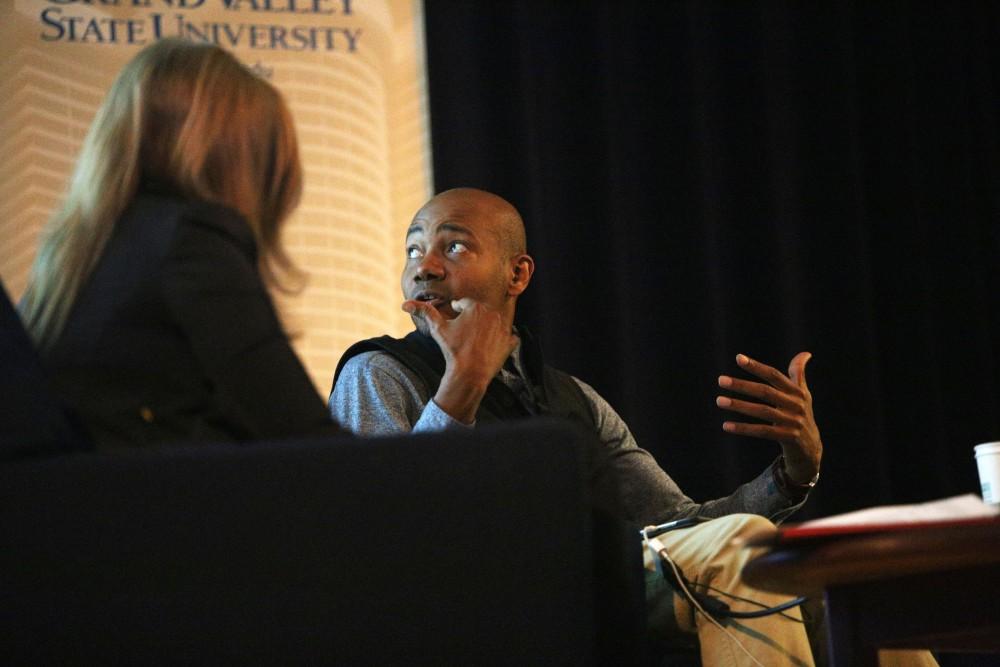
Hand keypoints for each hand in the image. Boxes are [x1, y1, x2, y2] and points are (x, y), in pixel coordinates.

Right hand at [402, 297, 516, 422]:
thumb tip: (405, 304)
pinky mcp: (511, 341)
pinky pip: (507, 337)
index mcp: (475, 306)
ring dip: (485, 329)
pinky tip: (489, 349)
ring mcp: (504, 327)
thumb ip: (424, 312)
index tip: (455, 328)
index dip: (457, 315)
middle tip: (464, 337)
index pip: (464, 304)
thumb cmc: (453, 350)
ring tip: (474, 343)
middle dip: (471, 321)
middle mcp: (493, 313)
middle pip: (479, 313)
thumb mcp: (438, 329)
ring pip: (492, 323)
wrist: (469, 374)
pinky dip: (500, 342)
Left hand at [716, 352, 821, 483]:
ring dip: (739, 406)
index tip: (738, 358)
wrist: (811, 448)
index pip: (774, 375)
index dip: (757, 366)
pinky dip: (744, 429)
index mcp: (797, 392)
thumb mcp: (803, 395)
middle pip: (765, 392)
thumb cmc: (801, 415)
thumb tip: (806, 353)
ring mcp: (793, 421)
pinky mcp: (788, 437)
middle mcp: (796, 404)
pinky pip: (762, 431)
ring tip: (719, 401)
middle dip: (742, 385)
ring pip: (762, 411)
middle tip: (720, 380)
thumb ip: (799, 374)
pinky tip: (726, 425)